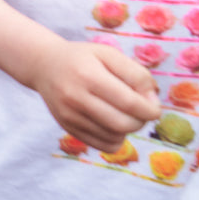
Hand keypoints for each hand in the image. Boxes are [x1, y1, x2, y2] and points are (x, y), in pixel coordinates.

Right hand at [29, 41, 160, 152]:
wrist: (44, 65)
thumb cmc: (83, 58)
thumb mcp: (108, 54)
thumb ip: (135, 73)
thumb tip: (151, 100)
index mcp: (88, 75)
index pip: (129, 103)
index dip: (150, 109)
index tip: (154, 106)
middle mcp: (75, 97)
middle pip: (122, 124)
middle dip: (141, 121)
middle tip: (142, 111)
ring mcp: (69, 115)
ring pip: (114, 137)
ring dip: (129, 129)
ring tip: (125, 113)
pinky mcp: (67, 127)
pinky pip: (103, 145)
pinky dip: (117, 139)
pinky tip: (113, 124)